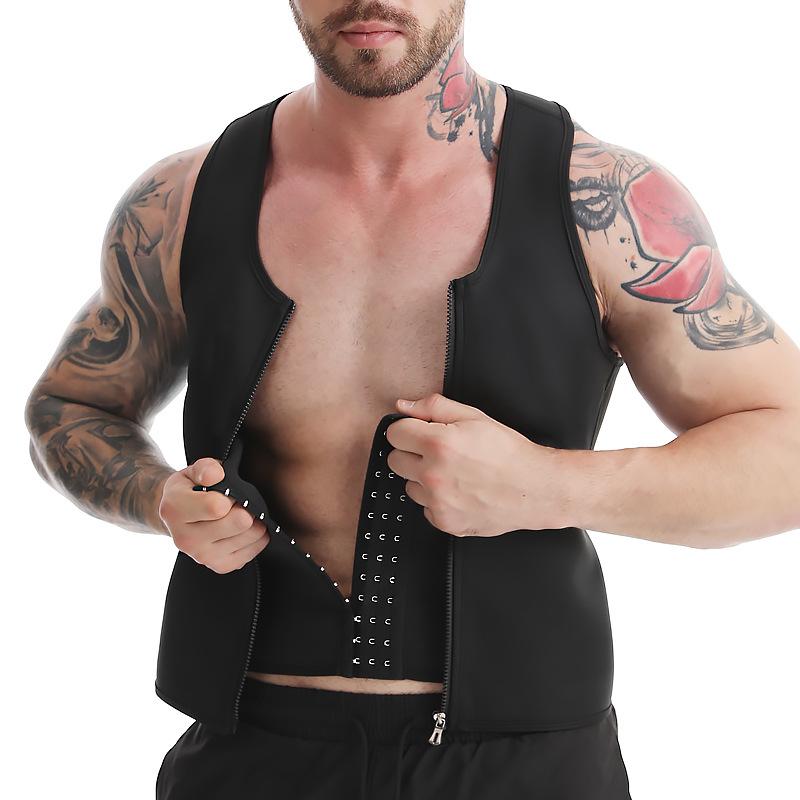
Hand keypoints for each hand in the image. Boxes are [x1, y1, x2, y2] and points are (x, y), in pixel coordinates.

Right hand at [158, 458, 268, 572]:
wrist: (179, 516)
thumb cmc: (190, 489)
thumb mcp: (192, 471)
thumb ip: (205, 467)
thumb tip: (217, 475)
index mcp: (174, 510)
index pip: (218, 506)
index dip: (231, 494)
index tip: (227, 492)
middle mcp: (185, 539)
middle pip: (240, 522)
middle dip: (246, 507)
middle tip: (238, 503)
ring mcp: (202, 557)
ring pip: (251, 536)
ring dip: (255, 521)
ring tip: (242, 513)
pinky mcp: (219, 566)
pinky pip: (253, 551)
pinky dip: (255, 538)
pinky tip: (244, 529)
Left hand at [386, 393, 564, 536]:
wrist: (536, 489)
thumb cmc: (509, 453)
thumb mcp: (474, 417)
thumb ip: (433, 407)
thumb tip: (404, 406)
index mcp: (438, 444)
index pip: (394, 433)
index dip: (408, 429)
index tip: (419, 432)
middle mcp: (433, 475)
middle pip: (394, 460)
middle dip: (412, 453)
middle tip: (439, 452)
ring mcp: (437, 502)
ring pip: (409, 485)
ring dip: (423, 478)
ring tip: (453, 473)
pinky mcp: (444, 522)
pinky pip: (425, 507)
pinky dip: (437, 500)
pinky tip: (460, 491)